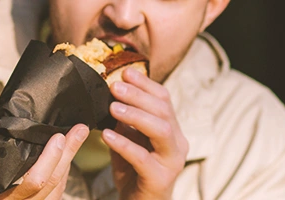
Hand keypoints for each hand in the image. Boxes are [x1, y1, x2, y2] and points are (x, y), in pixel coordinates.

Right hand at [0, 124, 89, 199]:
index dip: (50, 159)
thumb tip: (21, 128)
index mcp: (5, 196)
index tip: (59, 136)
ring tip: (78, 136)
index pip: (33, 180)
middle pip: (52, 181)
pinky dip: (64, 171)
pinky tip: (68, 155)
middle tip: (79, 130)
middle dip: (68, 153)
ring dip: (70, 160)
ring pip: (58, 186)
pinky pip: (57, 191)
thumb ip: (2, 155)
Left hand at [102, 69, 188, 198]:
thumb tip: (112, 93)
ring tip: (113, 107)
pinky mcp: (160, 178)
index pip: (164, 99)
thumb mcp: (129, 140)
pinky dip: (124, 144)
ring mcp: (172, 161)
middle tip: (114, 86)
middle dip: (138, 95)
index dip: (145, 84)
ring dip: (135, 115)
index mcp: (172, 130)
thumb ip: (124, 120)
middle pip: (163, 110)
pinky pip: (143, 157)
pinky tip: (107, 135)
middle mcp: (178, 143)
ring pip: (160, 130)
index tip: (125, 72)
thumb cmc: (134, 171)